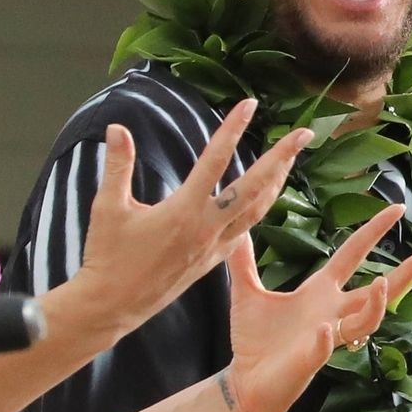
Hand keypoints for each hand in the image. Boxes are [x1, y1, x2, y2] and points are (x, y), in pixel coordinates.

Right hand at [72, 100, 314, 338]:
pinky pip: (244, 232)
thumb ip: (118, 165)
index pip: (215, 160)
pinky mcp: (212, 262)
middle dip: (281, 159)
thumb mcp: (108, 208)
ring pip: (257, 212)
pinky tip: (261, 201)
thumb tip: (117, 127)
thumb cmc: (106, 257)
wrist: (112, 307)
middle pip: (254, 188)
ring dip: (276, 184)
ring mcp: (213, 248)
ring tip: (290, 161)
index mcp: (184, 211)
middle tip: (304, 134)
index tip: (249, 104)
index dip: (233, 129)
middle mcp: (206, 228)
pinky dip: (257, 211)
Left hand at [220, 203, 411, 411]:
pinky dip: (327, 339)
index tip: (396, 209)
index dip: (373, 231)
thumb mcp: (247, 292)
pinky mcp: (309, 360)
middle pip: (375, 292)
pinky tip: (324, 329)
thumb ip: (244, 260)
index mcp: (319, 292)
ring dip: (374, 306)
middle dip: (401, 275)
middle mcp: (331, 312)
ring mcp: (325, 337)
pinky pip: (325, 348)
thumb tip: (237, 226)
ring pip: (364, 323)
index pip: (352, 254)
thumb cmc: (253, 340)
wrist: (244, 381)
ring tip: (379, 284)